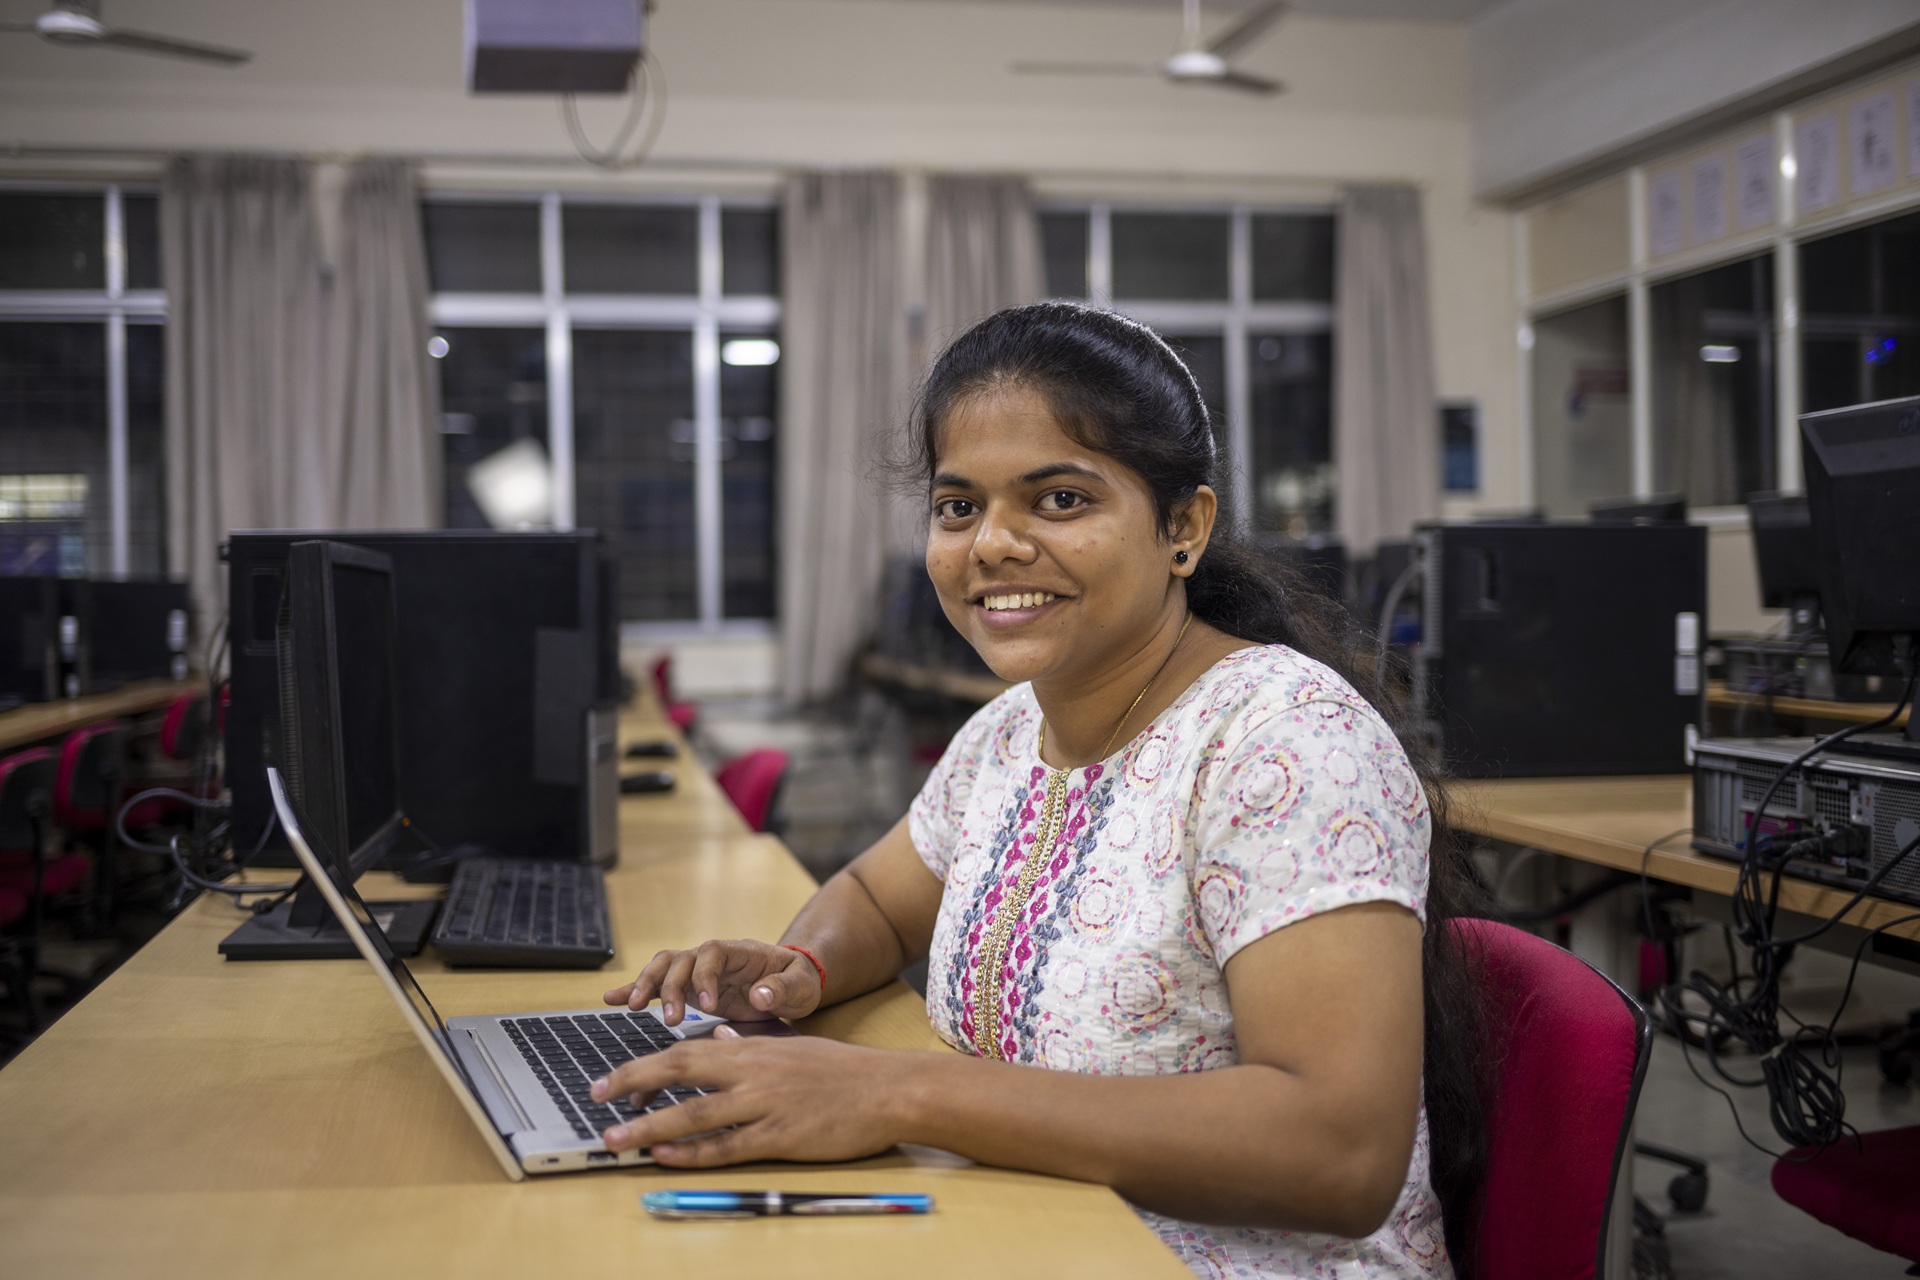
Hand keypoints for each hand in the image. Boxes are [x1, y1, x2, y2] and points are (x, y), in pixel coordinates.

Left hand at [590, 1028, 909, 1165]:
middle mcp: (752, 1070)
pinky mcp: (781, 1136)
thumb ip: (751, 1042)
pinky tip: (665, 1154)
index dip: (643, 1064)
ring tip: (613, 1138)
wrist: (889, 1089)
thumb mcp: (792, 1046)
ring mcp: (765, 1103)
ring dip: (648, 1126)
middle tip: (595, 1096)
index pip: (685, 1049)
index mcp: (753, 1048)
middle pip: (679, 1070)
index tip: (612, 1079)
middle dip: (631, 1083)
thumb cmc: (844, 1071)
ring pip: (694, 1112)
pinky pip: (727, 1145)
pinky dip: (691, 1150)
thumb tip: (721, 1033)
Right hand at [602, 938, 821, 1025]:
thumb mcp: (802, 986)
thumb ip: (783, 989)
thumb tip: (760, 994)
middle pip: (682, 960)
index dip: (706, 977)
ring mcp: (699, 970)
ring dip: (646, 985)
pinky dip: (635, 989)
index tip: (707, 1005)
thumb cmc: (798, 982)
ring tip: (633, 1007)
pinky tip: (611, 1000)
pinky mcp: (690, 986)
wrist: (792, 983)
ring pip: (664, 967)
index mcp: (742, 952)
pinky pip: (658, 983)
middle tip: (670, 1018)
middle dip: (671, 987)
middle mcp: (715, 957)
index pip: (713, 954)